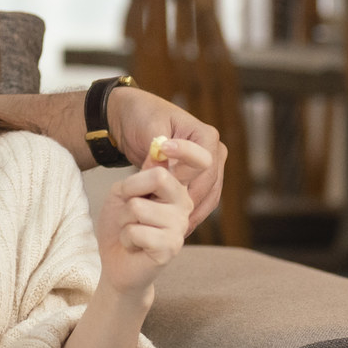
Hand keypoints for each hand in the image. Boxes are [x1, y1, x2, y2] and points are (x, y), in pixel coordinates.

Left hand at [94, 160, 191, 302]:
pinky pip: (137, 231)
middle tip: (129, 205)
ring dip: (124, 218)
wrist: (112, 256)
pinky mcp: (172, 247)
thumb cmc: (120, 219)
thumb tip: (160, 159)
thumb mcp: (124, 189)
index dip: (186, 150)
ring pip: (139, 206)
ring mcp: (181, 224)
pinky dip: (126, 237)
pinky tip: (135, 245)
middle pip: (161, 177)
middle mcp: (185, 201)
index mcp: (178, 183)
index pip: (199, 158)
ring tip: (133, 228)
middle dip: (129, 190)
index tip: (165, 146)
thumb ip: (143, 174)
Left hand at [107, 87, 226, 231]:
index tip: (161, 182)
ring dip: (190, 214)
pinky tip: (176, 228)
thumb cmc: (140, 117)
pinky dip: (190, 215)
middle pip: (208, 186)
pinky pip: (202, 203)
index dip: (184, 174)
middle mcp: (215, 152)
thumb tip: (163, 172)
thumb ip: (158, 150)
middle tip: (164, 217)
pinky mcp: (201, 181)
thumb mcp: (149, 127)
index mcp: (205, 135)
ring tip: (170, 229)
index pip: (204, 163)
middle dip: (186, 201)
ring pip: (208, 199)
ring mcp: (212, 168)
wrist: (131, 119)